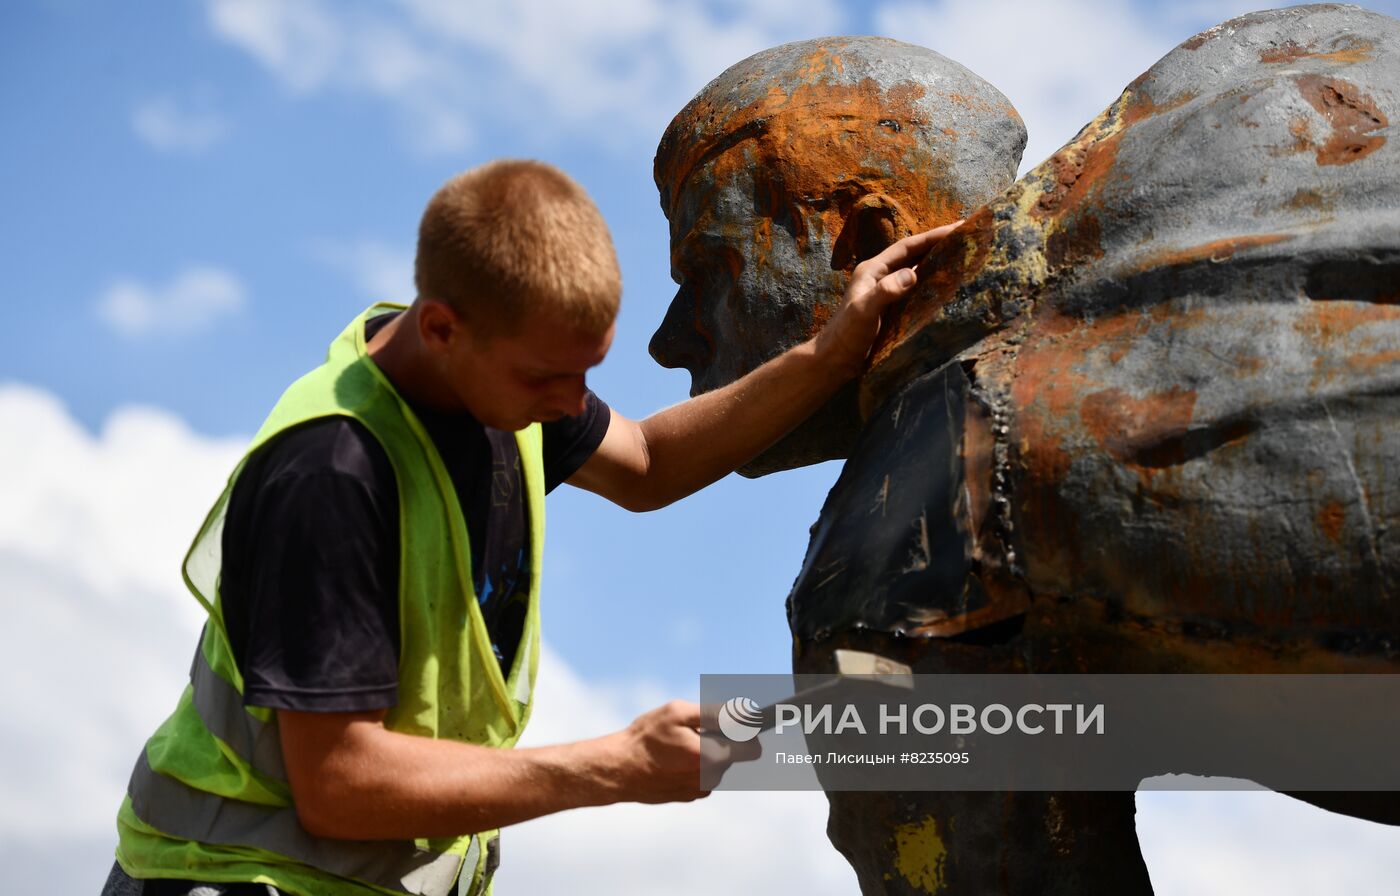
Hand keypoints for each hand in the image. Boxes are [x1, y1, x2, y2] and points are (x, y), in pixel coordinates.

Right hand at [602, 699, 759, 803]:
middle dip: (721, 738)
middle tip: (694, 728)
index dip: (746, 732)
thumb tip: (745, 714)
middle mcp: (712, 778)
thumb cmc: (646, 738)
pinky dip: (694, 763)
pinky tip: (672, 757)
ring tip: (678, 743)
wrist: (617, 769)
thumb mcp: (679, 713)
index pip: (753, 747)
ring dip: (706, 750)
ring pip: (717, 762)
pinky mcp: (689, 795)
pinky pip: (703, 774)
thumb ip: (716, 714)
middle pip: (734, 753)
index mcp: (713, 757)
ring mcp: (700, 789)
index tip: (731, 721)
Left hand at [814, 220, 964, 376]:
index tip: (957, 228)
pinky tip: (948, 288)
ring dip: (937, 264)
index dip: (932, 237)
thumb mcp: (864, 310)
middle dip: (938, 246)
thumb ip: (885, 291)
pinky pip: (917, 291)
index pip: (907, 247)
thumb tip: (912, 274)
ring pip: (917, 272)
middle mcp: (881, 277)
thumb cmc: (846, 334)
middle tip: (966, 238)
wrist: (835, 360)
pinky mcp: (892, 309)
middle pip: (914, 256)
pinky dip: (932, 286)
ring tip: (963, 258)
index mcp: (873, 270)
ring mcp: (887, 293)